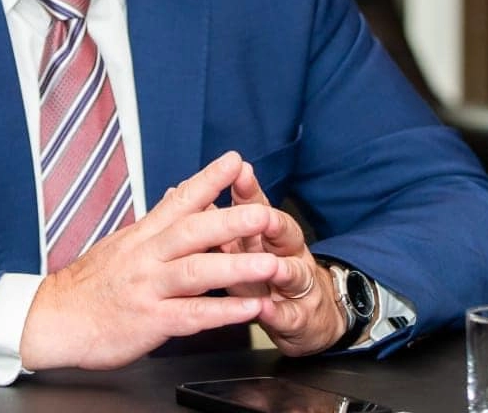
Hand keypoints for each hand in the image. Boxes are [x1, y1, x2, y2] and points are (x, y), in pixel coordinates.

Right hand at [18, 151, 288, 370]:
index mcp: (142, 236)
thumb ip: (156, 221)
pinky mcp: (150, 322)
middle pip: (192, 232)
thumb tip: (180, 191)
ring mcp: (148, 288)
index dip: (208, 180)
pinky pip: (192, 315)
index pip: (178, 201)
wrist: (53, 320)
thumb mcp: (122, 243)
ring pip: (196, 272)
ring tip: (271, 264)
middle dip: (232, 220)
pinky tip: (250, 309)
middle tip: (265, 211)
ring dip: (237, 267)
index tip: (235, 160)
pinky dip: (223, 312)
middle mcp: (146, 257)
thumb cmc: (89, 285)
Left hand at [222, 161, 347, 355]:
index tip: (237, 170)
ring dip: (282, 269)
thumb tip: (182, 193)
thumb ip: (217, 222)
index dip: (248, 189)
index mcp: (267, 234)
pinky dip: (278, 313)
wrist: (305, 316)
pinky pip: (290, 315)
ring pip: (293, 273)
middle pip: (283, 233)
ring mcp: (298, 286)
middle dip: (271, 223)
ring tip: (270, 268)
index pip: (258, 206)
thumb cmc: (263, 277)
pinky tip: (267, 311)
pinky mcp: (300, 318)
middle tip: (260, 216)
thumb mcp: (239, 248)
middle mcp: (287, 253)